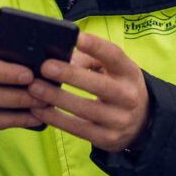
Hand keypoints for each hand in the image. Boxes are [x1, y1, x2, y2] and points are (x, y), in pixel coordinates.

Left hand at [28, 32, 149, 151]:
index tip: (77, 37)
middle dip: (71, 75)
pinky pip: (78, 129)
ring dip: (57, 98)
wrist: (140, 122)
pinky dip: (56, 119)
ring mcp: (119, 120)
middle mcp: (128, 96)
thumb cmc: (116, 85)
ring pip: (86, 109)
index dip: (96, 46)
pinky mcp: (107, 138)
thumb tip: (62, 60)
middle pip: (99, 85)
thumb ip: (88, 59)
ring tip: (35, 88)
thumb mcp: (111, 69)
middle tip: (45, 67)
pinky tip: (39, 109)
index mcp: (129, 72)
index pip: (114, 56)